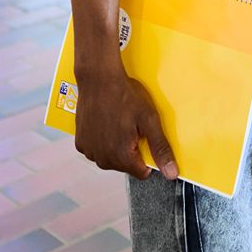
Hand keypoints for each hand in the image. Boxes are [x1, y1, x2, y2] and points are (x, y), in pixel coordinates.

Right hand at [74, 66, 178, 180]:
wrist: (98, 78)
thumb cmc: (124, 95)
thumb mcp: (149, 120)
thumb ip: (160, 148)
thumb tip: (171, 173)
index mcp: (122, 156)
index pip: (142, 172)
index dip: (147, 157)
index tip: (144, 138)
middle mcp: (103, 159)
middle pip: (125, 166)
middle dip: (131, 150)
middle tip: (131, 126)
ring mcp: (90, 151)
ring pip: (110, 159)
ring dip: (116, 147)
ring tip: (118, 123)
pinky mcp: (80, 142)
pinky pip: (96, 150)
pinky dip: (102, 141)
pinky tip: (106, 124)